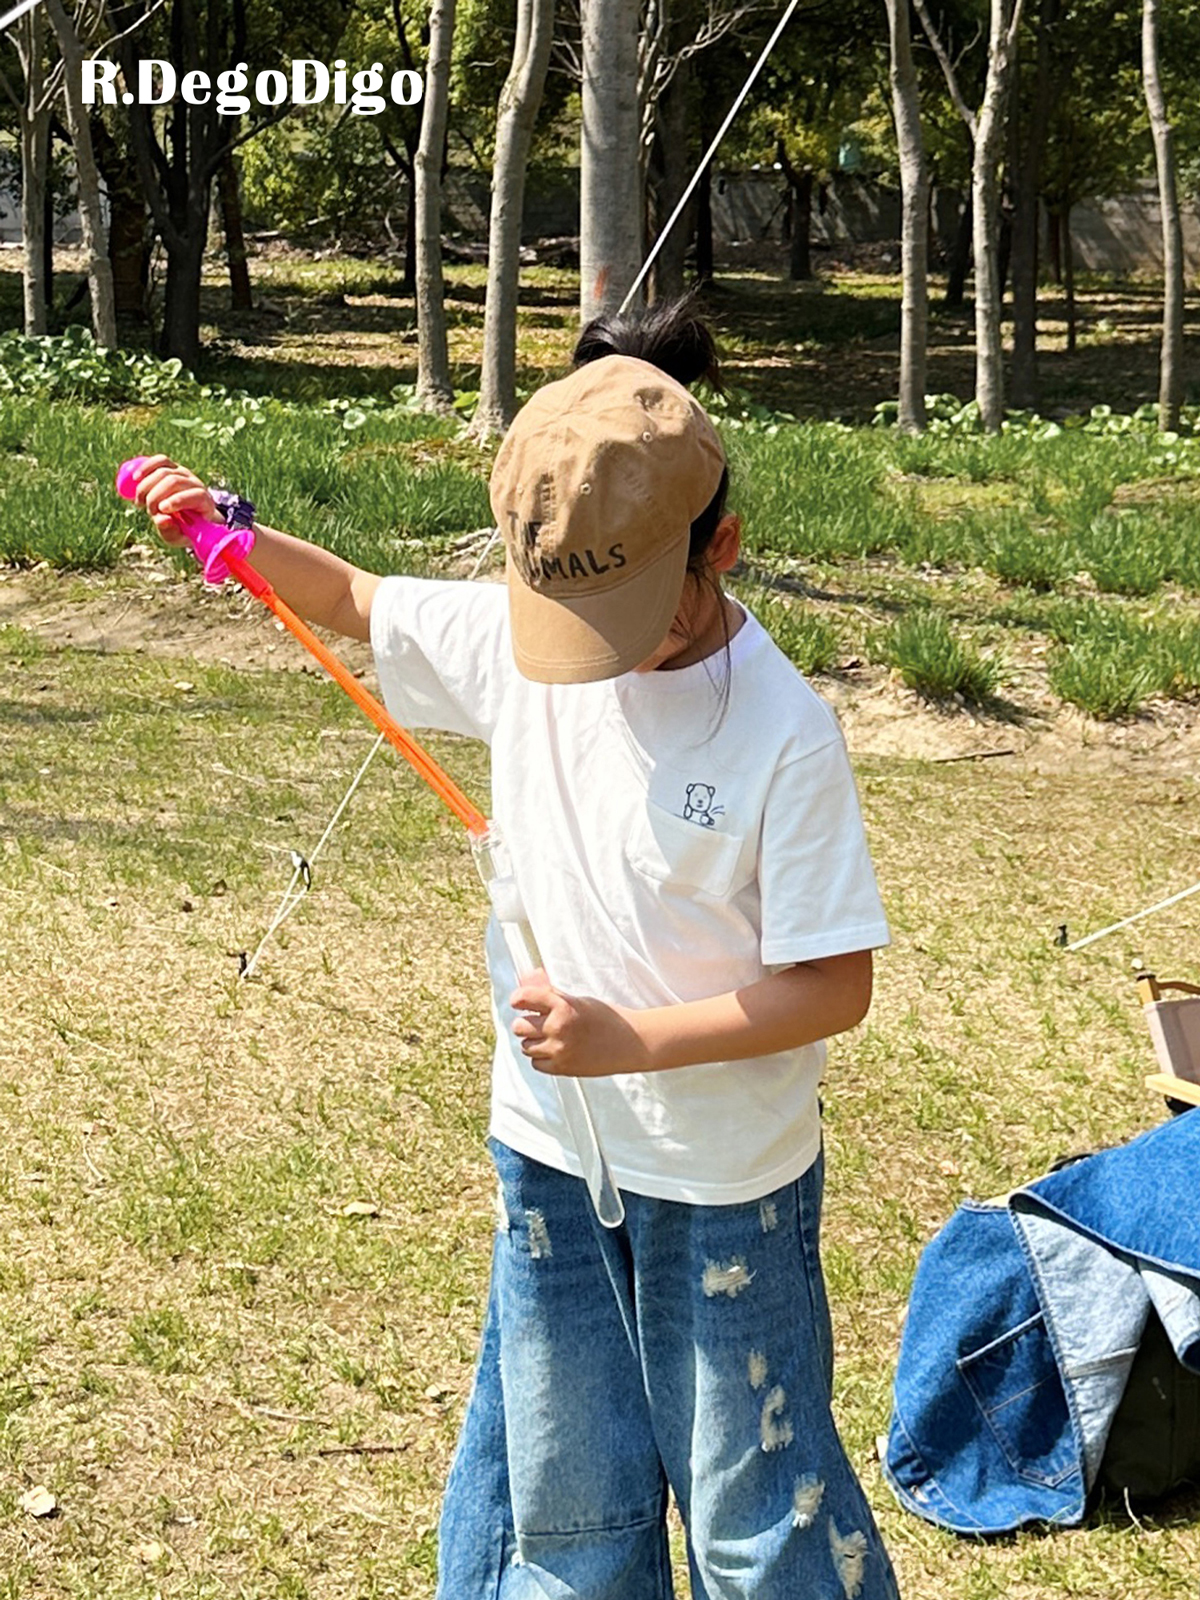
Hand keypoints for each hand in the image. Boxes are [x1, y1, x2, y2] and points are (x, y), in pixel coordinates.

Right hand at [129, 455, 217, 545]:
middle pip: (174, 482)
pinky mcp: (173, 467)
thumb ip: (171, 531)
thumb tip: (161, 519)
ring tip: (139, 502)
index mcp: (205, 503)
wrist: (188, 518)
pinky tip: (136, 478)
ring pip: (164, 472)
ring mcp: (185, 474)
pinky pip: (160, 461)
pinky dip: (146, 467)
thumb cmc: (184, 530)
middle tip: (148, 511)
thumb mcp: (179, 537)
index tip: (161, 509)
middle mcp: (196, 485)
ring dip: (146, 487)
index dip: (178, 501)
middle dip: (155, 496)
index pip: (196, 496)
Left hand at [510, 973, 652, 1076]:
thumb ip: (551, 993)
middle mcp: (558, 1028)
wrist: (630, 1043)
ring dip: (534, 1041)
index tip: (519, 1002)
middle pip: (519, 1026)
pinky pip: (536, 1063)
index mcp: (564, 1006)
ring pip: (526, 1046)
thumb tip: (527, 977)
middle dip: (526, 1023)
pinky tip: (556, 1050)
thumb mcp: (579, 1000)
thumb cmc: (606, 1017)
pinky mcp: (562, 1068)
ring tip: (551, 1037)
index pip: (525, 998)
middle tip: (538, 1022)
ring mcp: (559, 1050)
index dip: (518, 999)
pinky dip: (542, 1057)